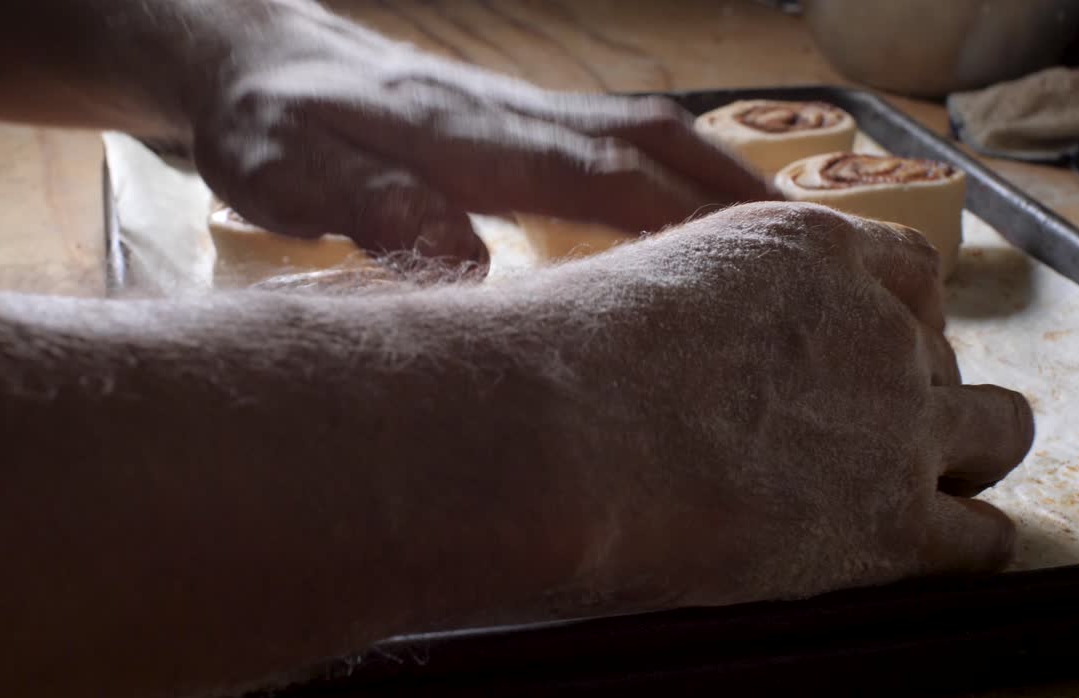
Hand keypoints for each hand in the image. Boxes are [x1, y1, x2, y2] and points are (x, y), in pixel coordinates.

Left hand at [189, 2, 774, 263]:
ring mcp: (525, 114)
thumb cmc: (266, 124)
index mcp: (473, 137)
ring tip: (789, 237)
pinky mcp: (518, 121)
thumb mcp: (288, 170)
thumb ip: (375, 206)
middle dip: (738, 197)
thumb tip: (469, 264)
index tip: (762, 261)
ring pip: (648, 136)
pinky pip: (619, 141)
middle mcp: (519, 116)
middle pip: (654, 145)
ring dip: (721, 179)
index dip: (685, 218)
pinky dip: (676, 172)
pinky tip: (697, 209)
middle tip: (821, 253)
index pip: (602, 176)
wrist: (256, 53)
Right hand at [533, 201, 1031, 610]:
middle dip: (915, 396)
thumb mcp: (637, 287)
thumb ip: (692, 308)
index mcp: (805, 249)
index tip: (872, 358)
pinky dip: (967, 546)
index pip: (908, 276)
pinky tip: (929, 553)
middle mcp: (871, 321)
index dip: (898, 323)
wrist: (550, 433)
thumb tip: (672, 349)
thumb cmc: (550, 364)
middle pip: (944, 358)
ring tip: (921, 495)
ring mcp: (895, 419)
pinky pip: (983, 538)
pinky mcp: (891, 521)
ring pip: (998, 432)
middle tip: (859, 441)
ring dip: (963, 461)